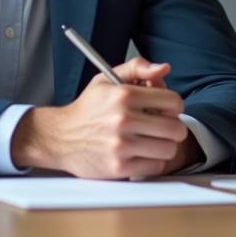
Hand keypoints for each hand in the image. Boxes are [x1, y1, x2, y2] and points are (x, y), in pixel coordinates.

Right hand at [10, 56, 189, 178]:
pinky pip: (156, 166)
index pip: (173, 102)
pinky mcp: (118, 168)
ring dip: (164, 146)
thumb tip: (164, 68)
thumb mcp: (107, 78)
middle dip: (173, 127)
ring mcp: (121, 146)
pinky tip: (142, 154)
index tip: (166, 110)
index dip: (174, 106)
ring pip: (169, 149)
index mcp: (124, 95)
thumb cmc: (88, 108)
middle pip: (176, 128)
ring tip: (152, 141)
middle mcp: (123, 120)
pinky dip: (153, 161)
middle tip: (162, 127)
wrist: (60, 137)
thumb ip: (138, 68)